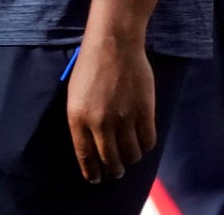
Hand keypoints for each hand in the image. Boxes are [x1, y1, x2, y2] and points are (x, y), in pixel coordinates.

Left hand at [66, 35, 155, 183]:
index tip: (96, 178)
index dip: (92, 172)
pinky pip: (148, 142)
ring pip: (131, 155)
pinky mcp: (144, 112)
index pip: (85, 157)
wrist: (113, 44)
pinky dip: (145, 146)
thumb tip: (92, 149)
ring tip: (129, 154)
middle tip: (116, 170)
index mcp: (78, 118)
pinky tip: (142, 142)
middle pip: (111, 161)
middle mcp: (100, 123)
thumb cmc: (91, 66)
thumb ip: (82, 122)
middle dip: (114, 170)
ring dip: (131, 158)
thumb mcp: (75, 95)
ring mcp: (124, 119)